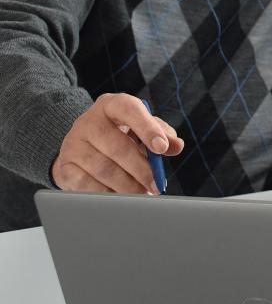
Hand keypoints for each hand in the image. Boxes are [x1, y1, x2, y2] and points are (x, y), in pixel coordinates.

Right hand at [51, 93, 183, 193]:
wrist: (83, 146)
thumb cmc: (120, 134)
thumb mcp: (142, 127)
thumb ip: (162, 133)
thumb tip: (176, 146)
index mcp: (112, 105)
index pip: (130, 110)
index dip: (148, 129)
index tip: (162, 148)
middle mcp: (89, 121)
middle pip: (118, 146)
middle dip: (141, 169)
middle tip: (156, 185)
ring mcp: (73, 143)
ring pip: (104, 168)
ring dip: (127, 186)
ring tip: (142, 194)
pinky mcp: (64, 165)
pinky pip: (86, 184)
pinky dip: (106, 194)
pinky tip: (120, 198)